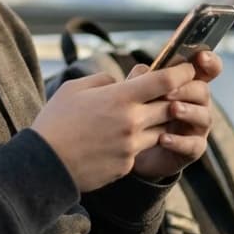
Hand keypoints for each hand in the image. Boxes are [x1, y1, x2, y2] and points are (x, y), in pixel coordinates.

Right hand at [30, 63, 196, 192]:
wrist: (45, 165)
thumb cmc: (55, 122)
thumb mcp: (75, 89)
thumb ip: (104, 81)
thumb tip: (120, 83)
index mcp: (120, 97)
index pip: (165, 81)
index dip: (182, 72)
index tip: (188, 68)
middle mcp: (132, 121)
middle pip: (171, 106)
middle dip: (176, 98)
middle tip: (175, 91)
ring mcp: (131, 146)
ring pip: (162, 130)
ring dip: (158, 121)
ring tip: (144, 116)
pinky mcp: (127, 165)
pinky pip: (143, 149)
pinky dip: (139, 141)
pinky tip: (121, 139)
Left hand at [130, 48, 223, 180]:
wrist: (133, 148)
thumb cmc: (140, 113)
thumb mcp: (138, 93)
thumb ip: (142, 80)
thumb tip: (144, 70)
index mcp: (189, 84)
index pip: (208, 69)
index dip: (209, 61)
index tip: (201, 57)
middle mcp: (198, 104)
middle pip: (204, 91)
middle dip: (187, 89)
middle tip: (168, 91)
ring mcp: (198, 127)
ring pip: (204, 116)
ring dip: (188, 111)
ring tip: (172, 110)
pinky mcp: (193, 149)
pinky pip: (193, 145)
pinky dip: (179, 141)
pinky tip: (163, 139)